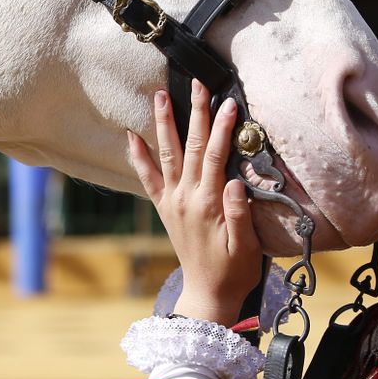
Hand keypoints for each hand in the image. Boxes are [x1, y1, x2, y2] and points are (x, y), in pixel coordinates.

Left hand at [128, 80, 263, 324]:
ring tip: (160, 95)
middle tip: (196, 83)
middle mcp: (184, 198)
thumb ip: (239, 214)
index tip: (229, 102)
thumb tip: (235, 182)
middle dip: (195, 113)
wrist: (207, 295)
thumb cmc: (233, 271)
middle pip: (191, 146)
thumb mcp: (246, 247)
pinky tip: (131, 136)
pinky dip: (139, 156)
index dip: (222, 128)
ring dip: (164, 123)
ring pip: (167, 154)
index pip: (216, 156)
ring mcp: (171, 201)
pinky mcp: (164, 208)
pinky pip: (148, 178)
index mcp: (208, 204)